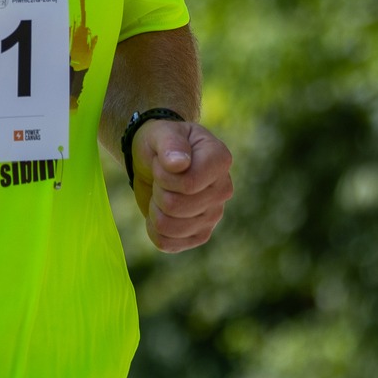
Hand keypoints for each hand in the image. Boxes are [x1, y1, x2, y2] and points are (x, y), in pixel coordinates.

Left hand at [129, 118, 233, 251]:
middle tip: (161, 177)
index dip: (164, 176)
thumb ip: (170, 145)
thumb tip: (178, 165)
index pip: (189, 185)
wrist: (157, 160)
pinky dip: (154, 229)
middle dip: (158, 190)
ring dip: (155, 209)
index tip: (163, 163)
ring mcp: (214, 215)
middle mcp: (223, 190)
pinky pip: (168, 244)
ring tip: (162, 193)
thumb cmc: (162, 142)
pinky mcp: (200, 234)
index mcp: (220, 160)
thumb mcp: (161, 133)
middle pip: (175, 206)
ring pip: (170, 228)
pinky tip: (159, 212)